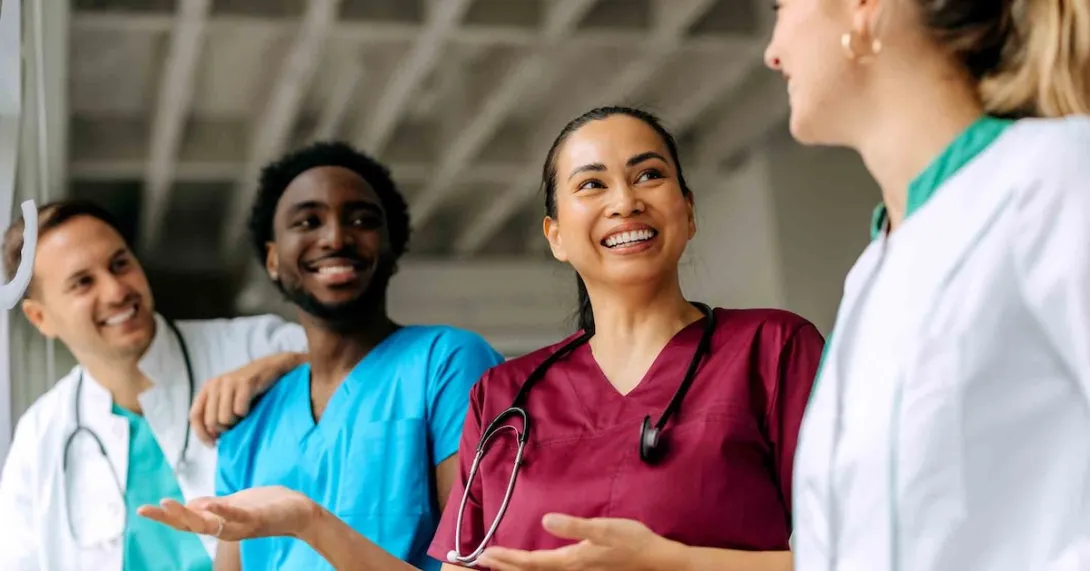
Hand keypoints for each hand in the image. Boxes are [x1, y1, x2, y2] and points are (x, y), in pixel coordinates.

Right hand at [136, 486, 319, 540]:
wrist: (299, 512)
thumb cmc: (266, 506)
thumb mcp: (235, 504)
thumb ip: (213, 505)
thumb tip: (189, 503)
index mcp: (218, 522)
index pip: (186, 520)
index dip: (165, 516)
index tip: (142, 509)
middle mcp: (225, 527)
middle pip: (190, 525)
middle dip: (167, 518)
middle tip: (145, 509)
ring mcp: (239, 524)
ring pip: (208, 524)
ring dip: (187, 515)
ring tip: (167, 504)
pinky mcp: (256, 518)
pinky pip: (235, 517)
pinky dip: (221, 511)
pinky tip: (208, 504)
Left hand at [190, 352, 305, 444]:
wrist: (270, 367)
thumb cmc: (249, 388)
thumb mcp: (227, 398)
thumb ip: (215, 413)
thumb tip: (212, 436)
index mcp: (207, 388)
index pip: (195, 416)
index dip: (201, 433)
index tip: (212, 444)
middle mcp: (215, 384)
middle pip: (211, 421)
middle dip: (224, 429)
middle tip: (235, 425)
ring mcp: (229, 383)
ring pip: (224, 419)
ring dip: (236, 422)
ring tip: (243, 415)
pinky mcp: (244, 383)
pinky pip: (239, 410)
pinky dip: (246, 414)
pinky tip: (250, 408)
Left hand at [477, 514, 674, 570]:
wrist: (657, 561)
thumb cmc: (632, 542)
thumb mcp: (604, 528)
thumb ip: (574, 526)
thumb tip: (546, 520)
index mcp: (572, 561)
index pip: (531, 563)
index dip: (507, 559)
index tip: (486, 554)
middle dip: (506, 567)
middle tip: (483, 560)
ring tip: (499, 565)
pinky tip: (534, 567)